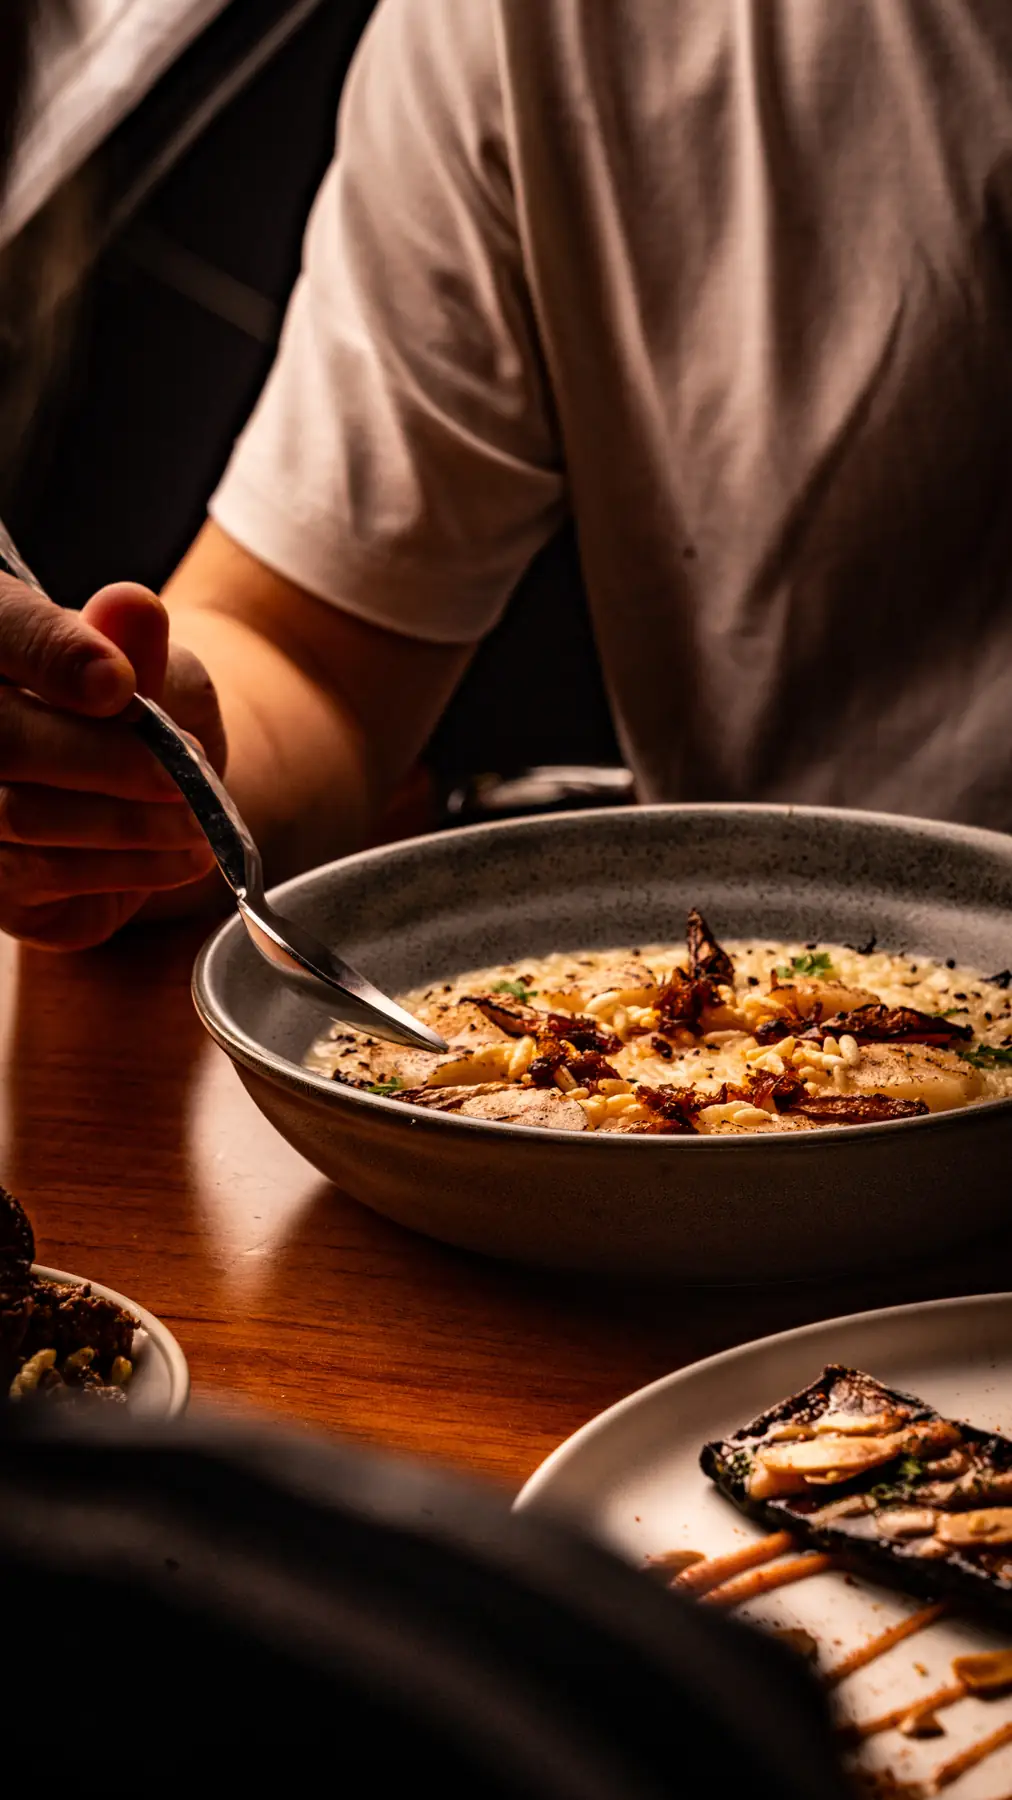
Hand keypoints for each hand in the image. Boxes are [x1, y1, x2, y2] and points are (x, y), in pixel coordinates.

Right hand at [0, 578, 224, 948]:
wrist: (154, 798)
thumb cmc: (146, 719)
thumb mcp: (159, 671)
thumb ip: (139, 646)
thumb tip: (130, 605)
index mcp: (1, 641)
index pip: (2, 626)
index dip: (52, 654)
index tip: (118, 685)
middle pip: (5, 739)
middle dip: (105, 760)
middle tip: (181, 776)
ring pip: (23, 815)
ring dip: (128, 822)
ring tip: (199, 823)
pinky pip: (42, 874)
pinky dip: (126, 866)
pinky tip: (183, 856)